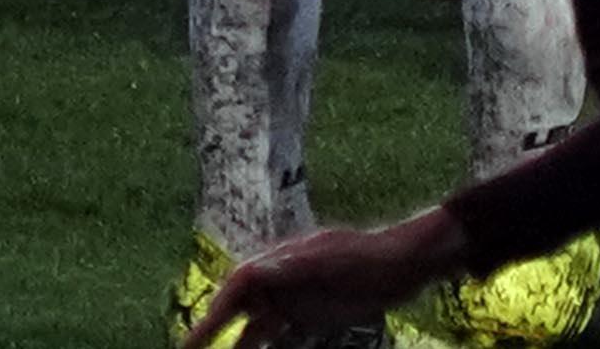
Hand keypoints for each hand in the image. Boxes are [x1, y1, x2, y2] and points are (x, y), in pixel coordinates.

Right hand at [187, 212, 460, 346]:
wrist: (406, 266)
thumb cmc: (369, 258)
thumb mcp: (330, 261)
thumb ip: (293, 267)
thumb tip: (253, 271)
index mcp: (282, 260)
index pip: (239, 284)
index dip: (214, 313)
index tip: (193, 340)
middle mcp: (283, 278)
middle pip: (240, 307)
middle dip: (214, 331)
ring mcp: (296, 299)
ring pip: (256, 328)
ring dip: (238, 345)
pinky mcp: (311, 316)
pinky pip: (278, 338)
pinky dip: (264, 348)